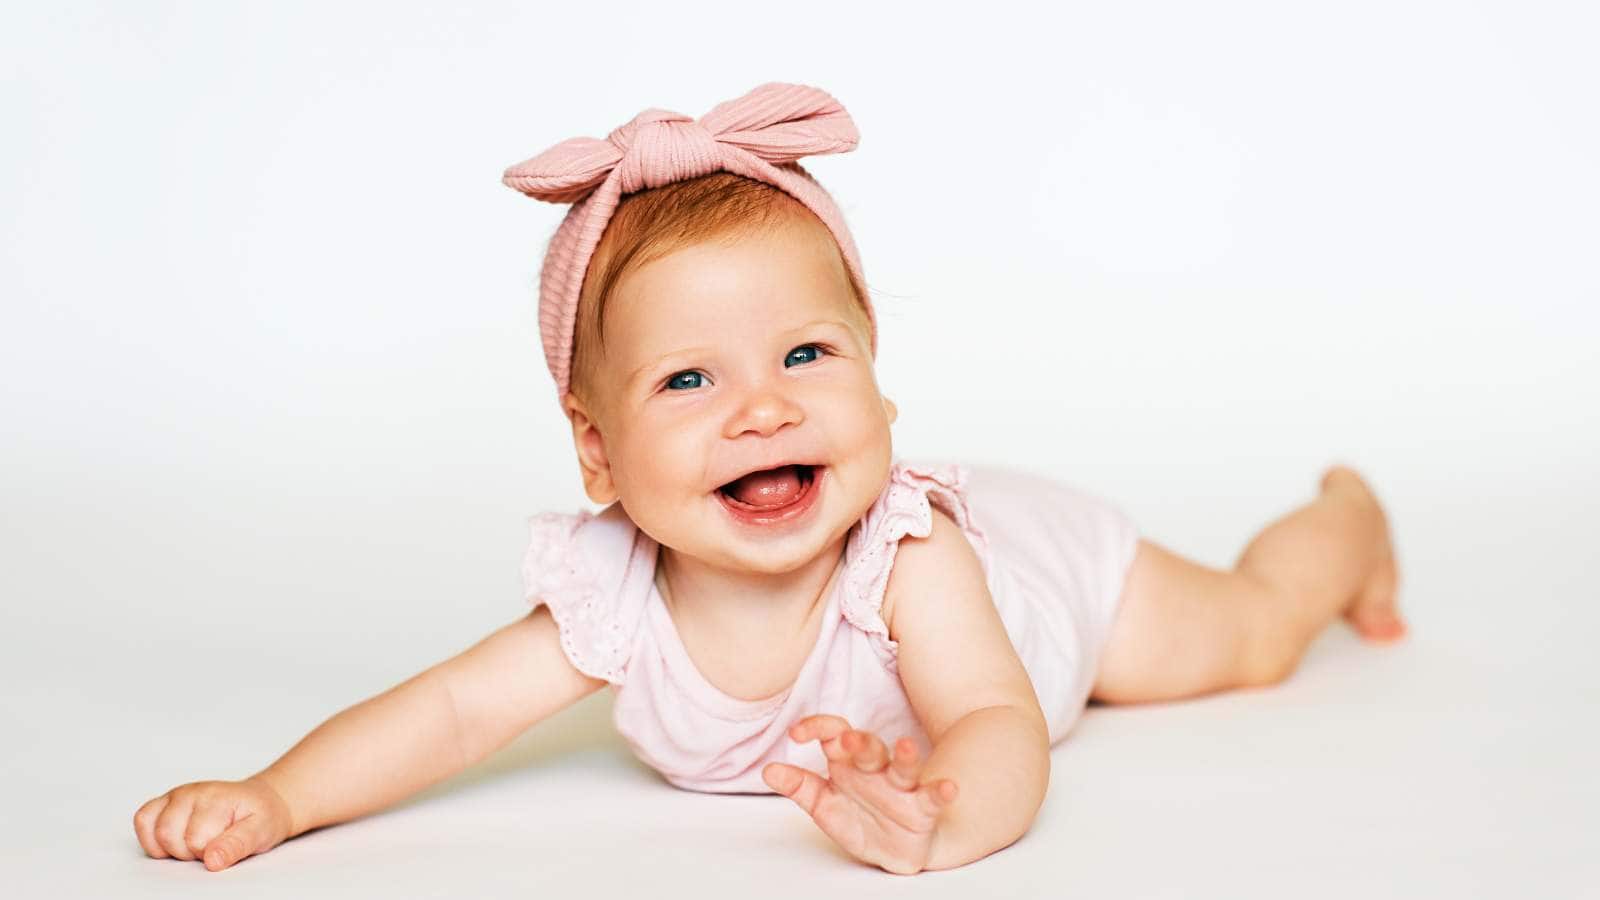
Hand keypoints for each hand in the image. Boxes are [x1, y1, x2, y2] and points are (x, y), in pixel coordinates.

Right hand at [133, 776, 292, 870]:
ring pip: (155, 832)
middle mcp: (193, 792)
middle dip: (190, 852)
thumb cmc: (259, 815)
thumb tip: (213, 861)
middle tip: (211, 845)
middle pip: (169, 837)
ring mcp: (177, 795)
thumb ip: (236, 846)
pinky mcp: (165, 802)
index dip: (209, 854)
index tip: (224, 846)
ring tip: (196, 841)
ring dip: (172, 847)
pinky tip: (174, 840)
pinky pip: (142, 820)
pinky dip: (153, 838)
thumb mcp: (259, 831)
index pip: (196, 841)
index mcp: (217, 798)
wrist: (261, 801)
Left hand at [762, 714, 957, 874]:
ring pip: (904, 766)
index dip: (817, 727)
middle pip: (869, 747)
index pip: (834, 734)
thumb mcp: (824, 804)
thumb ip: (799, 786)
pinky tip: (949, 787)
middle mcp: (876, 769)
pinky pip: (933, 797)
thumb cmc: (858, 818)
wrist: (894, 848)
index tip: (797, 733)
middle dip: (859, 742)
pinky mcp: (923, 808)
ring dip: (905, 756)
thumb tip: (768, 771)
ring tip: (904, 746)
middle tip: (848, 738)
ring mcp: (902, 787)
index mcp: (849, 763)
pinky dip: (942, 791)